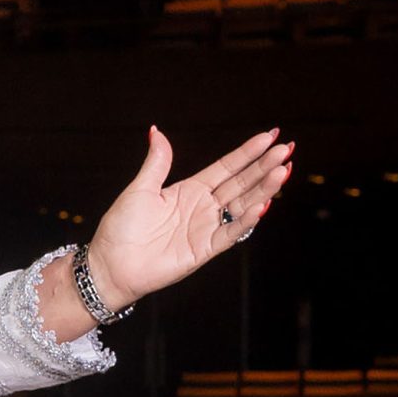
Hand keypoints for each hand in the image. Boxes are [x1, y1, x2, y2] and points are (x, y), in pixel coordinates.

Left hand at [86, 126, 293, 310]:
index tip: (270, 135)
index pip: (227, 167)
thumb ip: (157, 162)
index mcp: (190, 190)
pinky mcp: (204, 249)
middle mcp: (203, 207)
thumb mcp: (140, 189)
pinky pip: (230, 234)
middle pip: (241, 183)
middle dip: (264, 166)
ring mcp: (206, 228)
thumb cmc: (120, 228)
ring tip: (283, 170)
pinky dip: (246, 221)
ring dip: (263, 189)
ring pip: (242, 205)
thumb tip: (156, 131)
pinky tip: (262, 204)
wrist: (110, 265)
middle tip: (287, 148)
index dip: (248, 153)